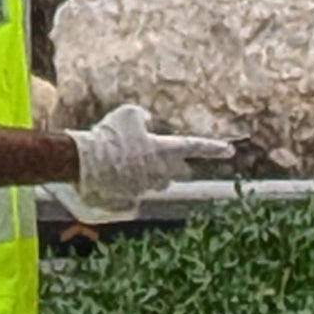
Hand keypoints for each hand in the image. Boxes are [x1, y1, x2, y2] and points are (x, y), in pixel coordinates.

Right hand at [56, 102, 235, 218]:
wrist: (84, 162)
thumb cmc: (109, 135)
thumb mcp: (129, 114)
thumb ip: (144, 118)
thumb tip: (148, 123)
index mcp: (165, 150)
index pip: (196, 147)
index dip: (214, 148)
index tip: (230, 151)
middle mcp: (162, 172)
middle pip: (180, 171)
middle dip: (177, 166)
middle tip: (162, 157)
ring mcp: (147, 188)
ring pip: (158, 181)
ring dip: (150, 174)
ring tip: (127, 162)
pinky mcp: (132, 199)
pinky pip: (136, 191)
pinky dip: (128, 183)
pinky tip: (114, 175)